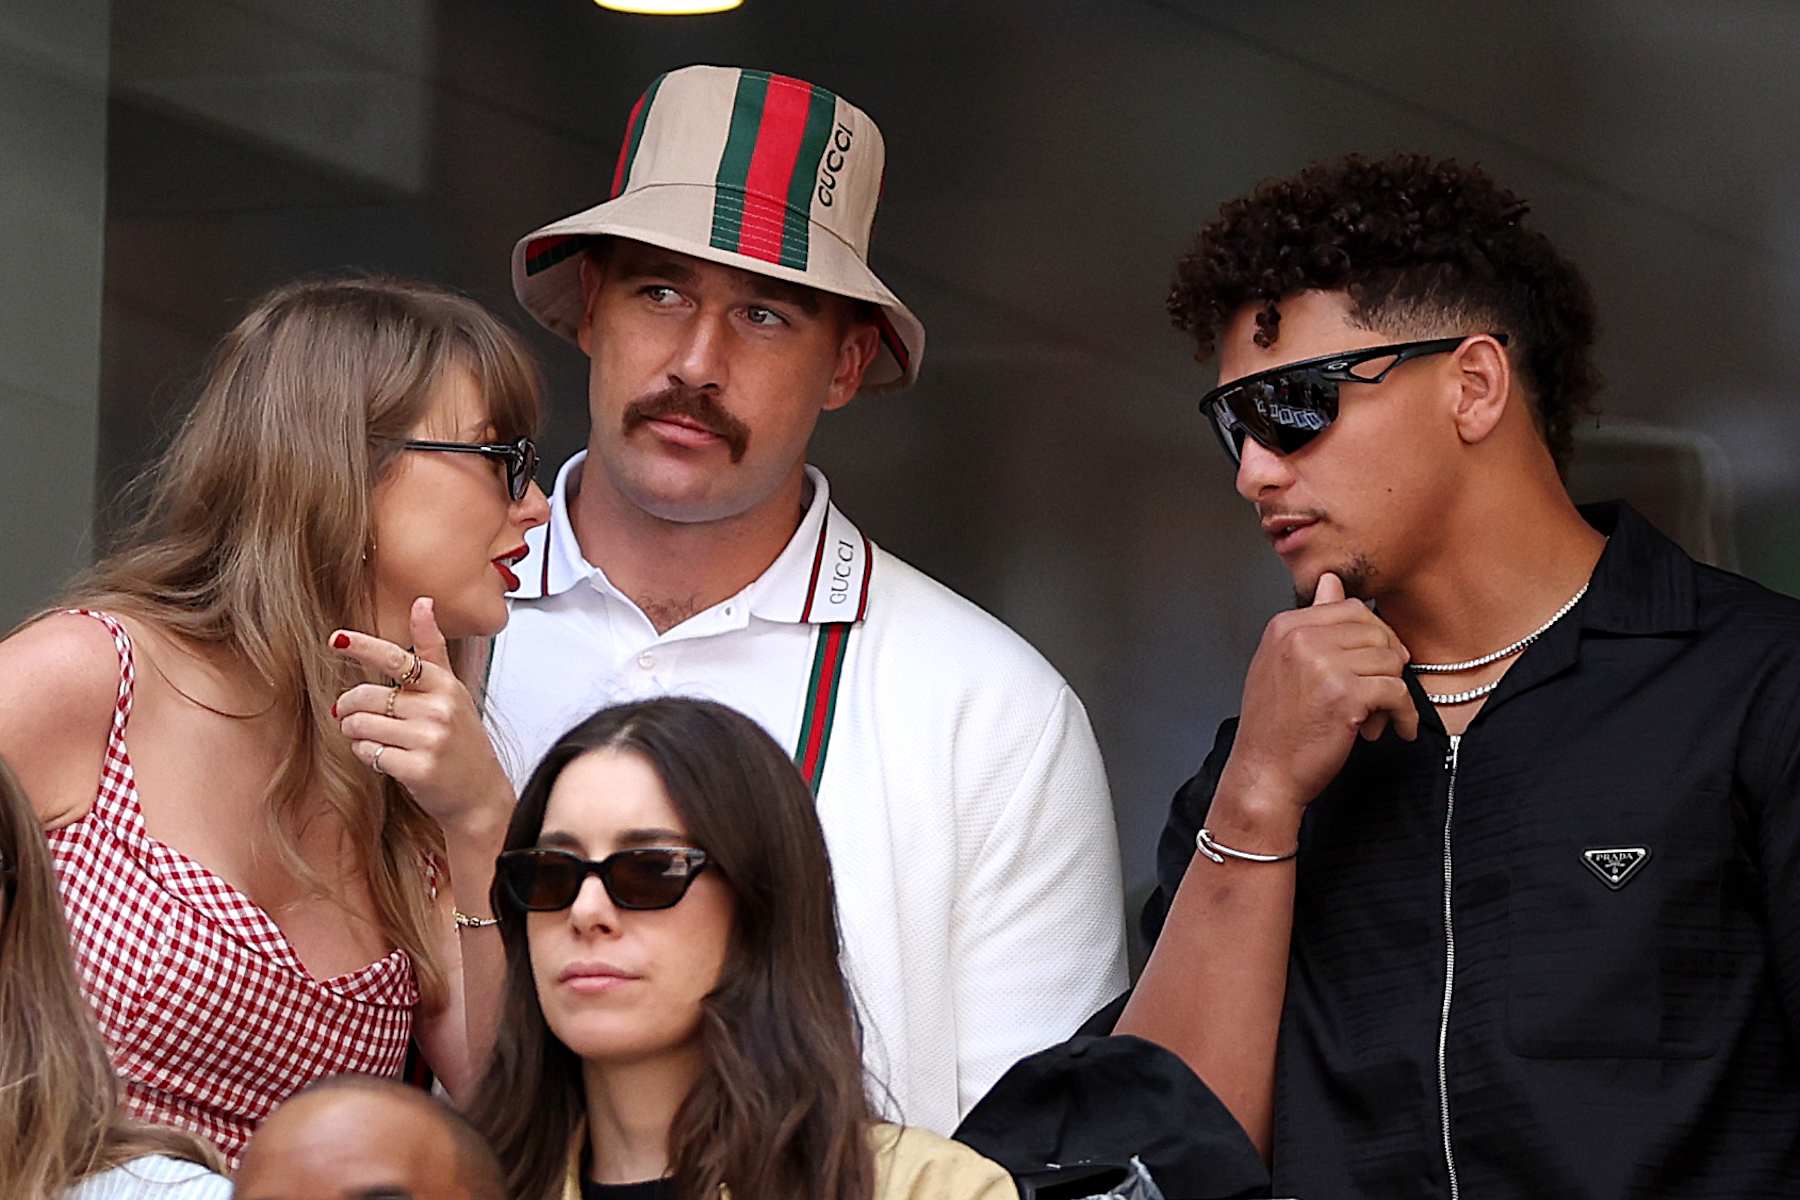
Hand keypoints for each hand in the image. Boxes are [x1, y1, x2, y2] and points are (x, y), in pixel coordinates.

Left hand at [329, 597, 510, 840]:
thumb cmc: (462, 740)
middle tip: (348, 714)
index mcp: (444, 685)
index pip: (398, 658)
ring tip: (369, 737)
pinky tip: (382, 756)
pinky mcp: (418, 768)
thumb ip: (433, 648)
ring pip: (361, 725)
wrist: (480, 793)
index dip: (364, 647)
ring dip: (354, 732)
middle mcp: (439, 709)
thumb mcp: (453, 690)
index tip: (337, 639)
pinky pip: (367, 752)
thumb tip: (422, 602)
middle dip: (348, 706)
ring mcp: (430, 739)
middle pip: (366, 696)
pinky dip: (365, 754)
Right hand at [1218, 572, 1418, 822]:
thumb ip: (1311, 622)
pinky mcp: (1345, 694)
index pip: (1350, 607)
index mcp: (1285, 626)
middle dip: (1386, 663)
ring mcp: (1323, 664)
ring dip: (1392, 693)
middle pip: (1375, 631)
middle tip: (1380, 693)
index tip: (1371, 665)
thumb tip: (1332, 581)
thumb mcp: (1282, 663)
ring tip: (1375, 717)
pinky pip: (1397, 692)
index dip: (1371, 637)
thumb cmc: (1274, 727)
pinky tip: (1397, 729)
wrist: (1264, 774)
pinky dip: (1405, 714)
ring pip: (1390, 660)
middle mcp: (1302, 637)